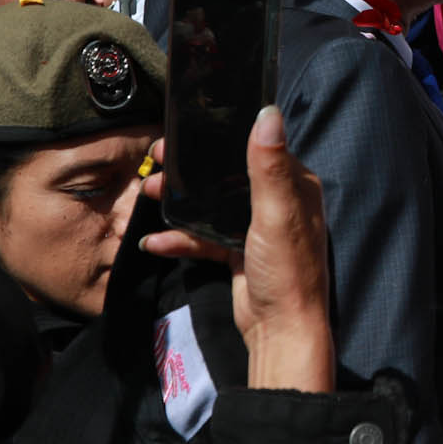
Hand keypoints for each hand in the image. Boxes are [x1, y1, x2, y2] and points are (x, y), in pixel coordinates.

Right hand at [139, 105, 333, 391]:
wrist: (279, 331)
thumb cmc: (285, 269)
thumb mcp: (276, 212)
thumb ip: (268, 165)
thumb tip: (267, 111)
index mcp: (294, 186)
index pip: (256, 148)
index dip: (221, 138)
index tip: (184, 131)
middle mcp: (278, 203)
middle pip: (227, 176)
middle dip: (191, 171)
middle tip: (156, 159)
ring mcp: (256, 230)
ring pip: (211, 206)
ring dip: (180, 202)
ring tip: (148, 194)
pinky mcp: (238, 254)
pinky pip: (204, 238)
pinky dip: (180, 239)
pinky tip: (154, 242)